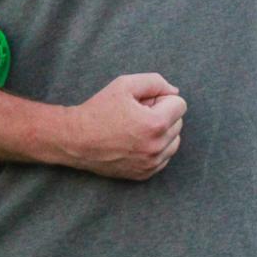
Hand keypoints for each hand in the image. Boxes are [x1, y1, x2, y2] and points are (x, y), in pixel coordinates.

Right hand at [58, 74, 184, 179]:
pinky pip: (164, 157)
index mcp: (156, 124)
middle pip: (178, 122)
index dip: (160, 98)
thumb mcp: (124, 84)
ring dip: (161, 132)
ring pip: (174, 141)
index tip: (142, 102)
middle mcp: (157, 146)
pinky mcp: (145, 174)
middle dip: (161, 114)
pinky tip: (134, 142)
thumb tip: (174, 92)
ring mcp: (152, 163)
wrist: (75, 140)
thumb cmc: (98, 110)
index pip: (180, 104)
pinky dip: (154, 148)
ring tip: (136, 128)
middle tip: (136, 114)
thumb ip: (155, 82)